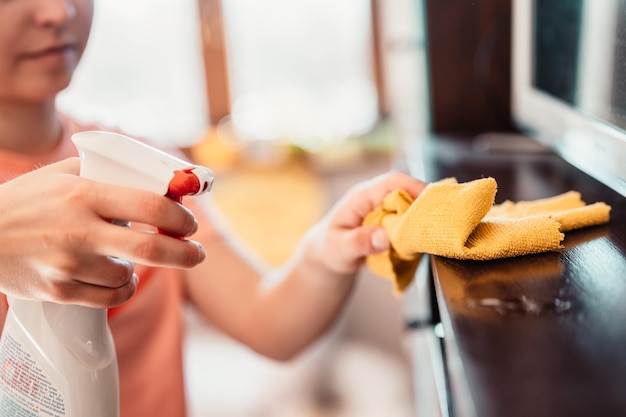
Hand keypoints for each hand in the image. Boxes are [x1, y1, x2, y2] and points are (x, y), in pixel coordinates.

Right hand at [0, 158, 204, 307]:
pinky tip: (118, 277)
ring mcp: (68, 264)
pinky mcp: (58, 291)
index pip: (150, 206)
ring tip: (129, 258)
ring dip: (140, 269)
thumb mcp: (62, 174)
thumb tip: (156, 181)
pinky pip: (110, 298)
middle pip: (151, 247)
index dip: (180, 216)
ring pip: (129, 276)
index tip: (190, 222)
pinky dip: (122, 289)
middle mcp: (79, 230)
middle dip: (186, 254)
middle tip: (197, 254)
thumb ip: (106, 174)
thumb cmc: (24, 201)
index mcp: (84, 194)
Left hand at [308, 171, 425, 275]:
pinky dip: (416, 228)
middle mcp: (375, 197)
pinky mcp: (390, 218)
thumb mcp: (340, 249)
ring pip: (411, 205)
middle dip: (424, 205)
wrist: (326, 253)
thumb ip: (360, 242)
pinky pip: (409, 218)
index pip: (393, 181)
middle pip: (408, 190)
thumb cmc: (329, 248)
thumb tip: (384, 238)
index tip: (432, 204)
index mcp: (362, 196)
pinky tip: (419, 241)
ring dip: (422, 218)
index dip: (415, 187)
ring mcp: (384, 207)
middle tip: (437, 224)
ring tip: (431, 234)